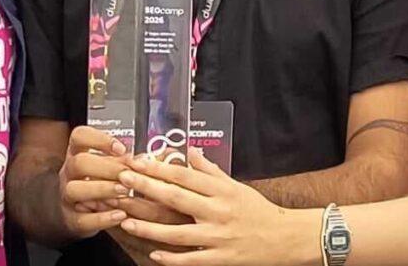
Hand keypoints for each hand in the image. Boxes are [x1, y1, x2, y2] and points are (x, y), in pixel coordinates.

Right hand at [57, 126, 130, 238]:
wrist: (76, 212)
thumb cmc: (96, 182)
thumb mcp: (106, 167)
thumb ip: (122, 162)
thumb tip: (143, 159)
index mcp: (78, 152)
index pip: (80, 136)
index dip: (100, 139)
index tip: (121, 148)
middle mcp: (69, 172)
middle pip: (79, 162)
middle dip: (106, 167)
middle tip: (127, 174)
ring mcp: (67, 196)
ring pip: (75, 189)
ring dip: (102, 189)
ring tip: (125, 192)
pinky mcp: (72, 219)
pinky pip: (83, 219)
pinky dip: (103, 218)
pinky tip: (121, 215)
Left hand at [117, 149, 315, 265]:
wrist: (284, 238)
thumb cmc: (258, 210)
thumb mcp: (236, 185)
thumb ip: (210, 170)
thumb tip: (190, 152)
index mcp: (220, 190)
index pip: (184, 176)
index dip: (159, 168)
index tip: (138, 161)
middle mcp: (217, 211)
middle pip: (176, 198)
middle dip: (147, 187)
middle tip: (124, 179)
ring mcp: (217, 236)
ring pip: (178, 233)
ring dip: (150, 228)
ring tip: (127, 221)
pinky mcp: (220, 258)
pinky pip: (191, 259)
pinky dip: (172, 258)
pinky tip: (154, 254)